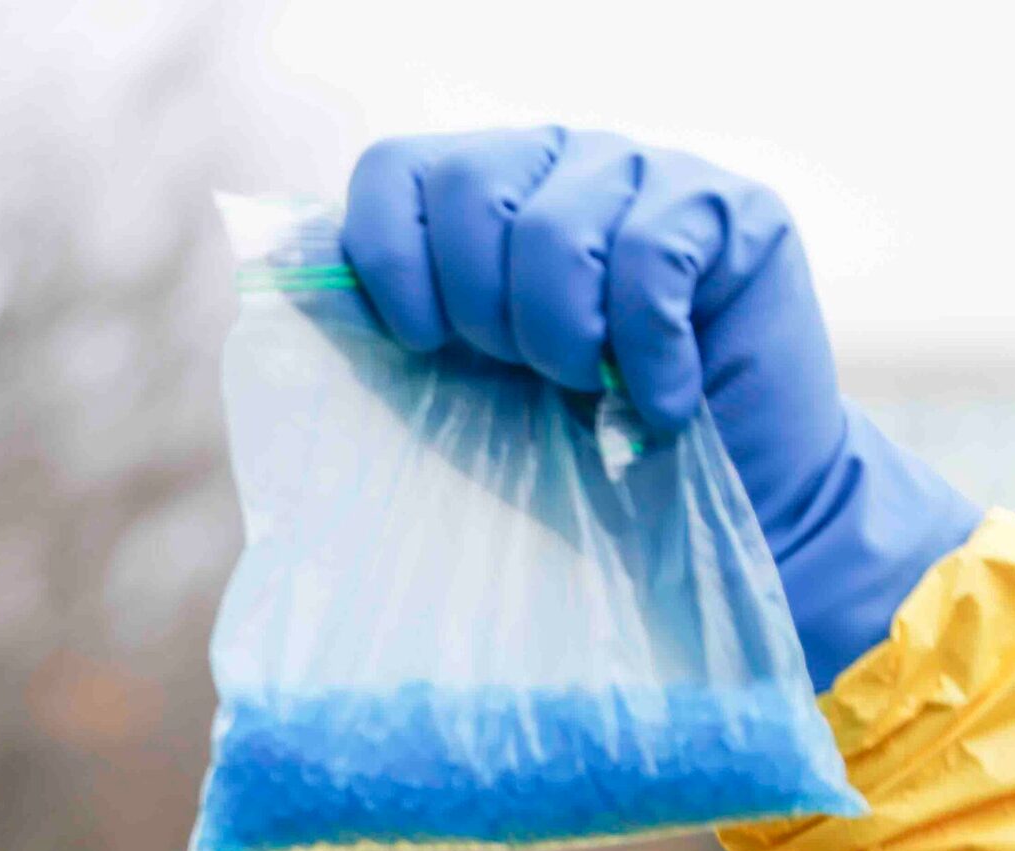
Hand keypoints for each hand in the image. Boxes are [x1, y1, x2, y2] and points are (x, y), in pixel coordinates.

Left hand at [340, 128, 977, 687]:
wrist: (721, 520)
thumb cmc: (575, 465)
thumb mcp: (454, 399)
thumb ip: (386, 335)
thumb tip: (284, 284)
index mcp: (477, 202)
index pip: (394, 172)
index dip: (392, 261)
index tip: (423, 345)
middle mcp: (558, 166)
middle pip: (471, 185)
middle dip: (481, 310)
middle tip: (528, 380)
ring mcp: (646, 176)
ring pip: (559, 223)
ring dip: (561, 337)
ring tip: (591, 391)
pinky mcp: (729, 213)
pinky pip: (652, 255)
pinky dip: (645, 350)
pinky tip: (664, 399)